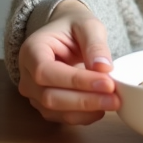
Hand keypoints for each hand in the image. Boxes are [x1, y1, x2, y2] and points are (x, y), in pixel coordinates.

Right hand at [17, 0, 120, 124]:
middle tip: (115, 98)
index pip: (46, 72)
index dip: (76, 81)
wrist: (65, 35)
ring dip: (86, 111)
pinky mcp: (44, 105)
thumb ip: (95, 44)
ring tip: (113, 103)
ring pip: (55, 111)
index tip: (107, 82)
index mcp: (31, 50)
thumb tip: (104, 67)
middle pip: (49, 97)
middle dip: (85, 100)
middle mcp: (26, 75)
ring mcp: (33, 93)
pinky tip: (102, 108)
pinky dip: (83, 116)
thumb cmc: (74, 27)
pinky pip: (61, 117)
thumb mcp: (88, 25)